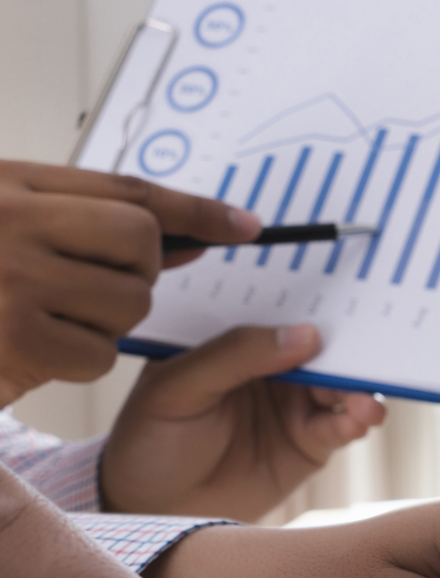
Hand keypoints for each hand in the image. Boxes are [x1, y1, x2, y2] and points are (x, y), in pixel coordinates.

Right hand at [0, 161, 259, 406]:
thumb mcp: (7, 227)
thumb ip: (87, 224)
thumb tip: (191, 241)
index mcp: (8, 185)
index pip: (129, 190)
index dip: (196, 208)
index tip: (246, 225)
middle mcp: (11, 220)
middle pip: (142, 242)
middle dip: (137, 273)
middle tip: (89, 288)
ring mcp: (11, 277)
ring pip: (128, 301)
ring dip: (103, 322)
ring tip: (43, 318)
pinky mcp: (13, 336)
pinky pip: (97, 352)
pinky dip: (75, 360)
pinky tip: (29, 351)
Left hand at [102, 324, 386, 520]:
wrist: (155, 510)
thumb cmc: (150, 440)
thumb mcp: (177, 387)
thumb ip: (236, 354)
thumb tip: (307, 334)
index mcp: (234, 339)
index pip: (276, 310)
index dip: (307, 300)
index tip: (339, 296)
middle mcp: (271, 366)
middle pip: (319, 345)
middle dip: (346, 345)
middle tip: (366, 350)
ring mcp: (296, 402)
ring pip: (340, 384)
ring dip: (359, 386)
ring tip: (363, 399)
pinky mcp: (314, 441)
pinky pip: (345, 423)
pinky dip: (359, 418)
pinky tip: (362, 417)